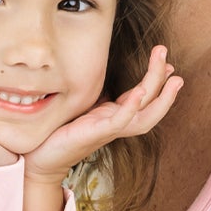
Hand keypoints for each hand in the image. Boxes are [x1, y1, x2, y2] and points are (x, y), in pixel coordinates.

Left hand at [24, 45, 183, 181]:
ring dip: (159, 93)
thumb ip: (92, 97)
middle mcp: (116, 124)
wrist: (41, 159)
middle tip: (165, 51)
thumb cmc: (57, 133)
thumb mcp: (78, 108)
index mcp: (113, 117)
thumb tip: (93, 75)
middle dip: (162, 79)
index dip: (156, 81)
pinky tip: (140, 93)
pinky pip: (120, 122)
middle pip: (150, 104)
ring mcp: (108, 130)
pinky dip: (132, 108)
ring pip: (144, 115)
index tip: (169, 64)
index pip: (143, 98)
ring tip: (168, 71)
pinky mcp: (96, 134)